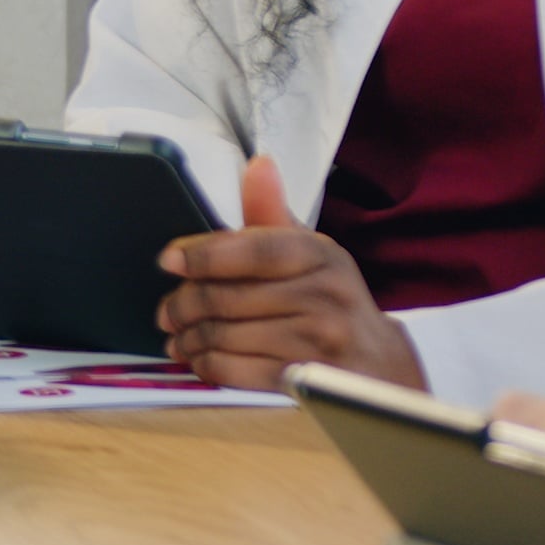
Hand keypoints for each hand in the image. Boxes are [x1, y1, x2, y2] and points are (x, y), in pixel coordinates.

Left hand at [155, 154, 423, 392]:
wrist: (378, 362)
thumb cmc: (332, 300)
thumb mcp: (311, 253)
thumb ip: (272, 214)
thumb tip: (259, 165)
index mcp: (320, 255)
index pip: (254, 249)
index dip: (204, 254)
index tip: (169, 260)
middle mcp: (324, 294)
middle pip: (228, 296)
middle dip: (183, 305)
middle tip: (166, 311)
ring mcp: (317, 340)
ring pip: (225, 335)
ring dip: (189, 338)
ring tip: (177, 336)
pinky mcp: (305, 380)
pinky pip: (236, 371)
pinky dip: (206, 365)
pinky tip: (199, 358)